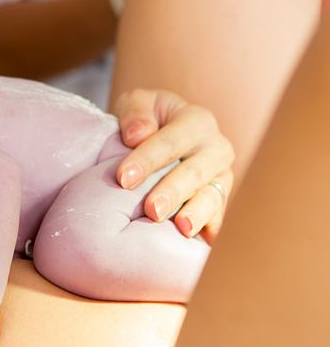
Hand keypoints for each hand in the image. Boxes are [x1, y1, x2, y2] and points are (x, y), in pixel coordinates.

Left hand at [114, 89, 235, 242]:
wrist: (163, 132)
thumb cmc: (146, 119)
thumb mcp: (138, 103)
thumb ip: (136, 112)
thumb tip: (137, 135)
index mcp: (196, 121)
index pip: (170, 141)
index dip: (147, 159)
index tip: (124, 178)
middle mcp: (215, 148)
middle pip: (195, 171)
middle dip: (173, 191)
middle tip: (152, 210)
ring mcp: (222, 176)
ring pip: (212, 195)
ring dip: (197, 212)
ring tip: (182, 227)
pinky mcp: (221, 199)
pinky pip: (219, 216)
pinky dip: (212, 228)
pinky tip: (204, 244)